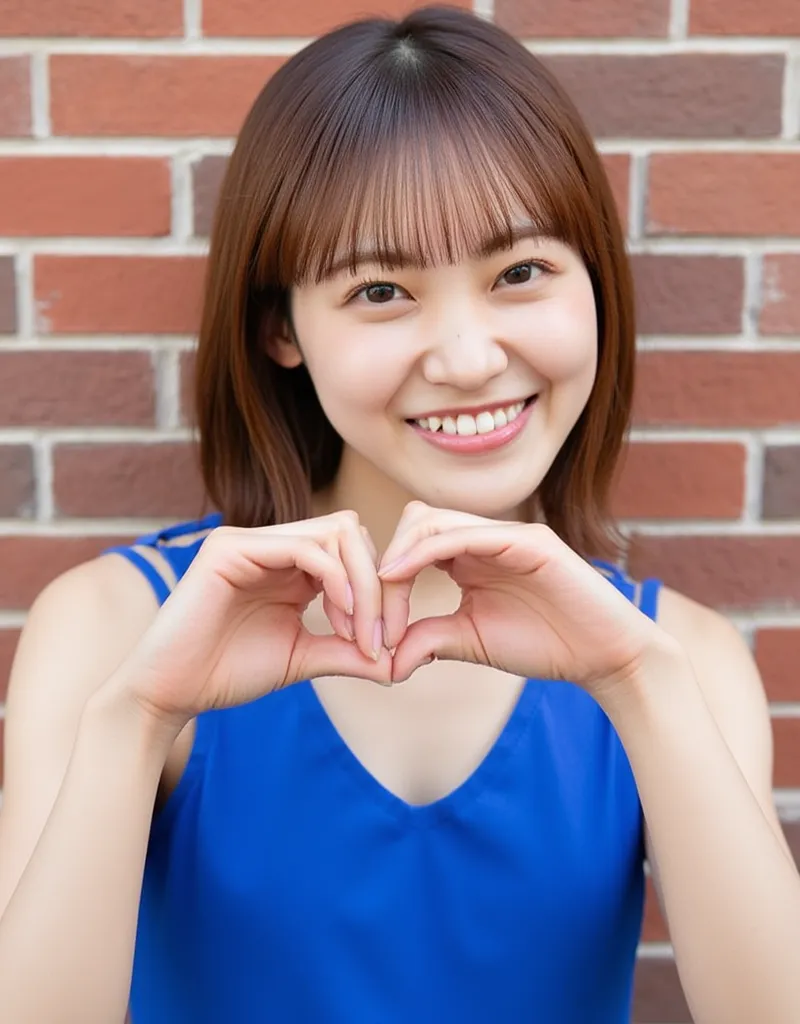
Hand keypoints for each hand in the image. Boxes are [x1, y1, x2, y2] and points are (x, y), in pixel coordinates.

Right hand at [121, 512, 391, 725]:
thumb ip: (347, 651)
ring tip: (358, 634)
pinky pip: (305, 548)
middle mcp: (273, 543)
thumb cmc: (228, 672)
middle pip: (352, 532)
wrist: (170, 692)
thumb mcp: (303, 658)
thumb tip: (398, 665)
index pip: (354, 549)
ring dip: (361, 585)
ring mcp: (251, 539)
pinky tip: (338, 619)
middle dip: (378, 584)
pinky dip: (335, 581)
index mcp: (290, 564)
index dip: (379, 591)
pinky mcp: (231, 547)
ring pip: (336, 533)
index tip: (383, 644)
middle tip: (380, 636)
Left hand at [379, 502, 672, 696]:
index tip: (367, 626)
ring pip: (432, 520)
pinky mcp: (529, 540)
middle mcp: (484, 536)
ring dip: (398, 555)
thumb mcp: (471, 641)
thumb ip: (429, 640)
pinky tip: (401, 575)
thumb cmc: (544, 644)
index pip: (410, 544)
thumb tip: (386, 662)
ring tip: (380, 593)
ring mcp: (506, 533)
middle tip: (370, 611)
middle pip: (414, 521)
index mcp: (469, 556)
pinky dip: (426, 550)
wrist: (604, 657)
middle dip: (383, 560)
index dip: (381, 580)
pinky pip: (466, 533)